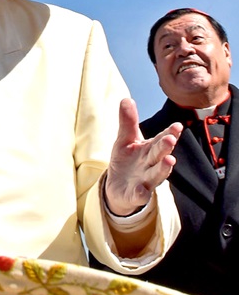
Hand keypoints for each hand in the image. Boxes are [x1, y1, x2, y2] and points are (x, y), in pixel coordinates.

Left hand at [105, 98, 180, 215]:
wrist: (119, 188)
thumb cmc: (127, 160)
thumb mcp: (125, 140)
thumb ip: (128, 122)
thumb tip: (126, 99)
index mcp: (150, 149)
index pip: (161, 139)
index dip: (169, 133)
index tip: (177, 126)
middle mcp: (151, 164)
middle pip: (160, 155)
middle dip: (166, 148)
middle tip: (170, 139)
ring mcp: (145, 180)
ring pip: (156, 175)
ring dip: (163, 169)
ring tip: (169, 161)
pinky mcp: (136, 195)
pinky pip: (140, 195)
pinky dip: (141, 193)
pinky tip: (141, 191)